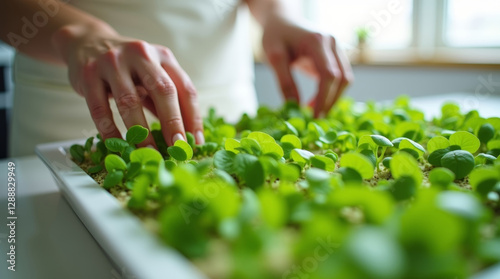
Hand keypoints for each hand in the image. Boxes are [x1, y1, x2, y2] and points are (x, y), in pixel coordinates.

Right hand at [52, 24, 203, 145]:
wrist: (86, 43)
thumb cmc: (128, 69)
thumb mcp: (151, 76)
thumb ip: (166, 101)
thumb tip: (185, 138)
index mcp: (163, 56)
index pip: (185, 88)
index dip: (193, 117)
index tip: (196, 143)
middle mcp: (141, 55)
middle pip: (162, 90)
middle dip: (172, 122)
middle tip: (177, 148)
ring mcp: (113, 62)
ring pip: (129, 101)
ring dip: (141, 132)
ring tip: (148, 153)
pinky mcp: (88, 74)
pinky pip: (100, 108)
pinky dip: (110, 131)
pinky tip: (117, 145)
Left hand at [262, 16, 353, 117]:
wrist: (282, 21)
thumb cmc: (275, 37)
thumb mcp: (274, 58)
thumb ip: (285, 81)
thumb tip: (295, 107)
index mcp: (317, 41)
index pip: (328, 74)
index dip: (324, 98)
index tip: (314, 116)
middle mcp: (332, 43)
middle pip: (341, 78)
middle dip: (329, 101)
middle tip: (314, 118)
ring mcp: (337, 48)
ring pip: (345, 79)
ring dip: (333, 97)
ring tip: (313, 109)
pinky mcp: (336, 55)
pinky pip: (341, 76)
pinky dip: (332, 91)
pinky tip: (317, 101)